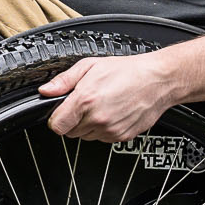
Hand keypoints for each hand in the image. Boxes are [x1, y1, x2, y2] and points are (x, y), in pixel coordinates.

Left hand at [37, 49, 185, 141]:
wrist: (158, 80)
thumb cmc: (128, 71)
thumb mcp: (90, 66)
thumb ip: (64, 81)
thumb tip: (46, 91)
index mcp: (86, 100)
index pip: (57, 126)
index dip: (56, 119)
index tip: (61, 112)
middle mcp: (97, 118)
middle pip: (70, 132)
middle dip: (73, 120)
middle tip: (86, 104)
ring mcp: (110, 130)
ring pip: (86, 136)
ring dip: (88, 125)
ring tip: (102, 106)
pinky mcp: (122, 137)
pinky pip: (103, 138)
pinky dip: (104, 129)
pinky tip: (113, 112)